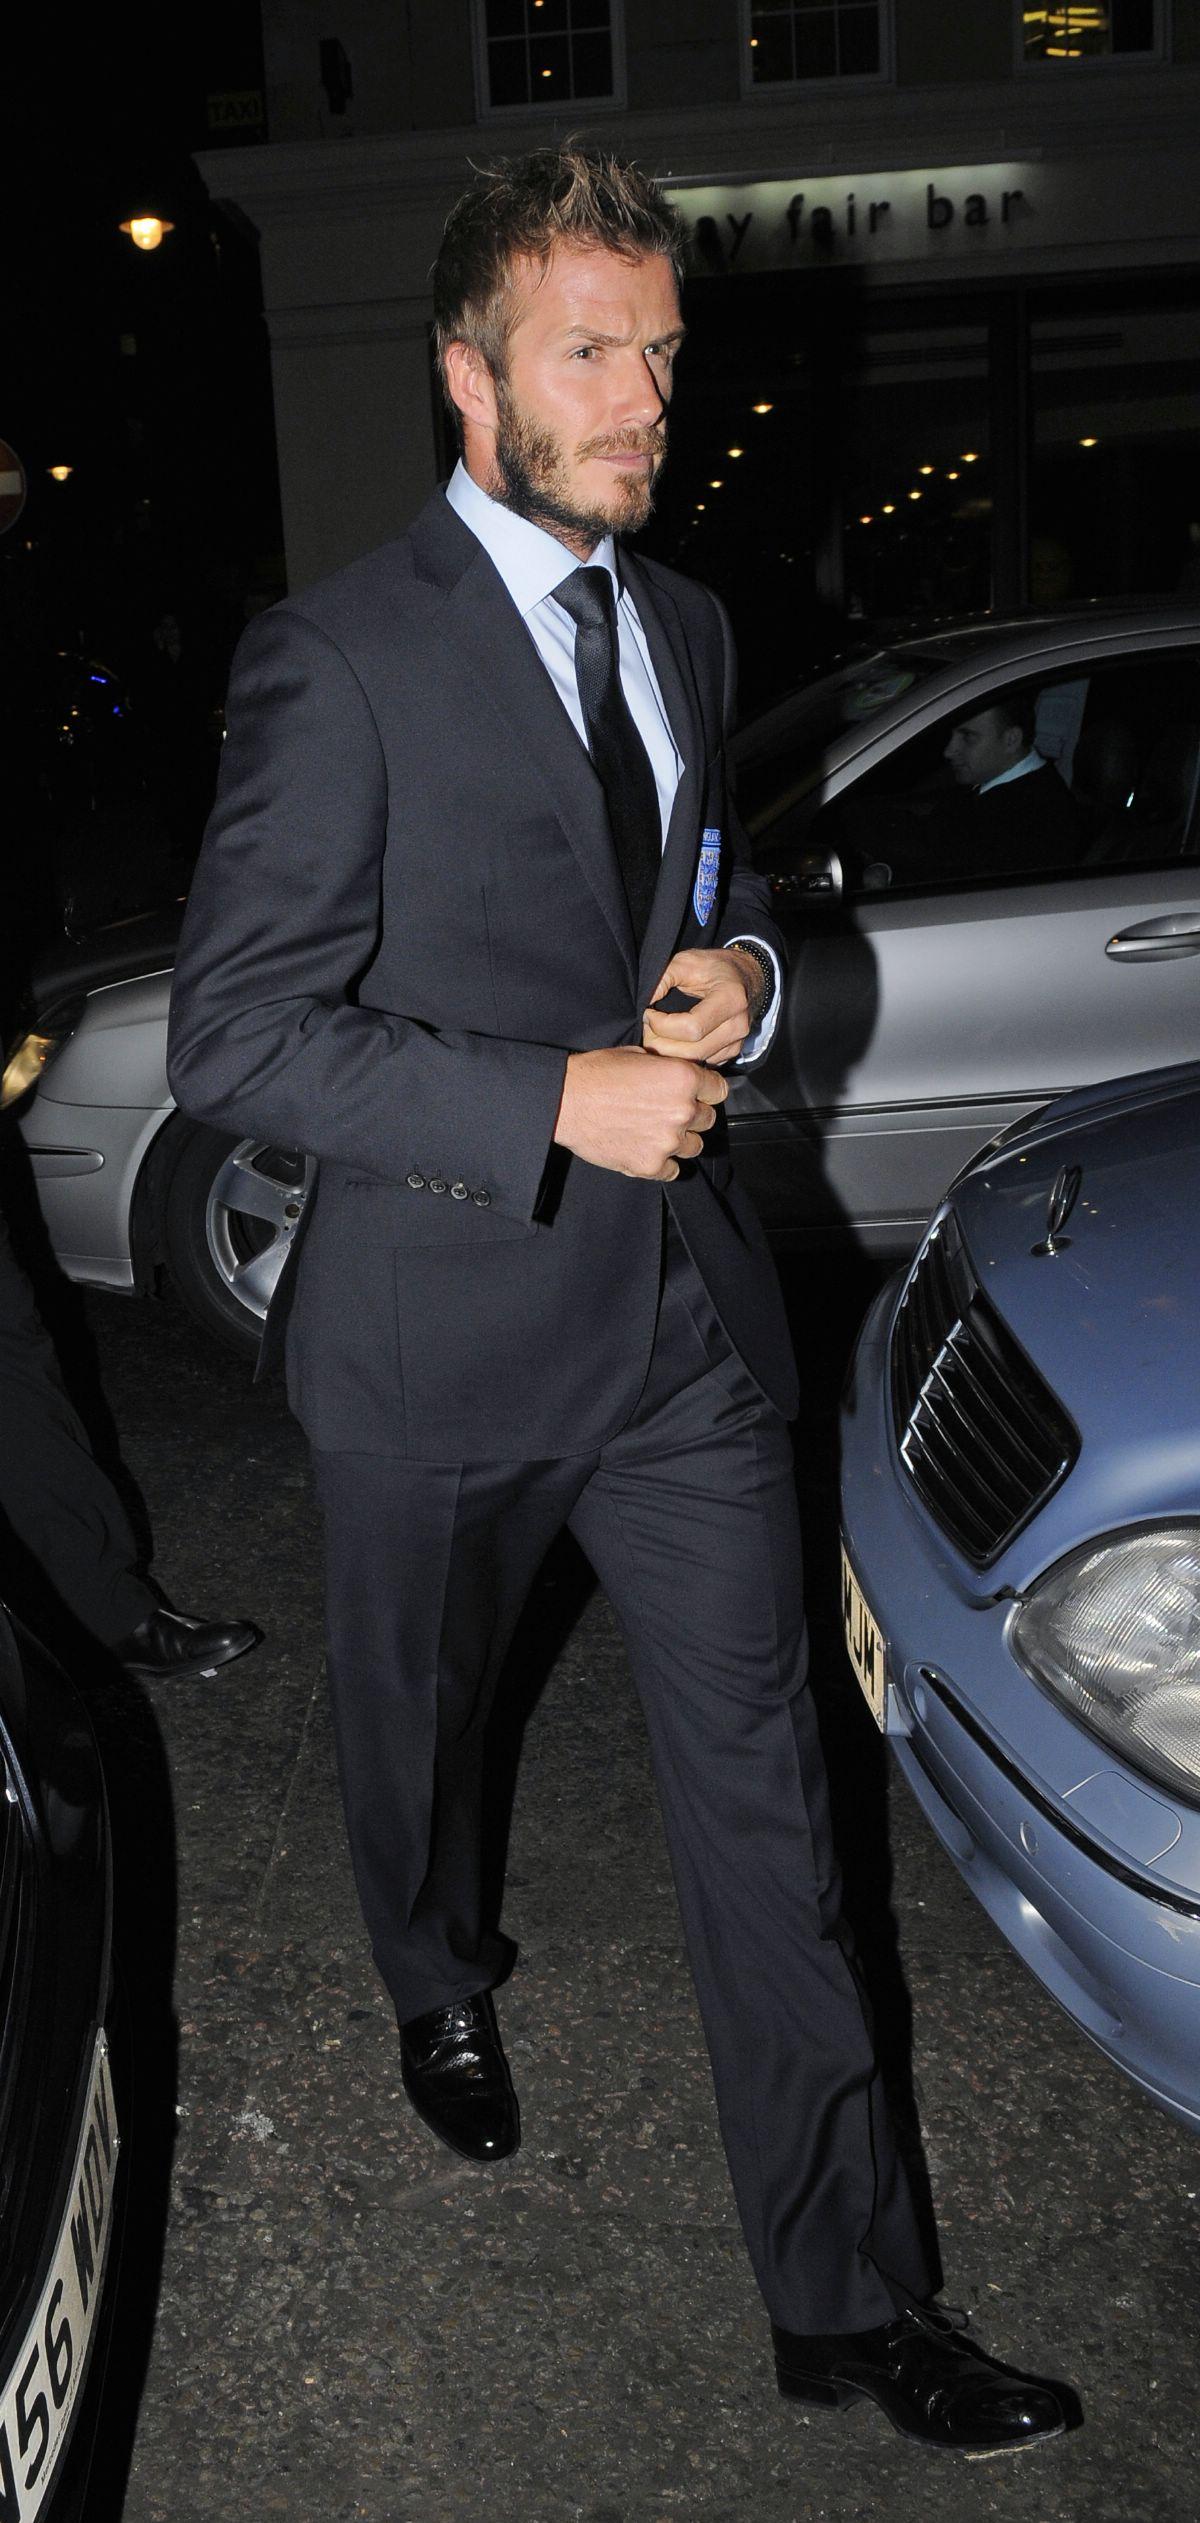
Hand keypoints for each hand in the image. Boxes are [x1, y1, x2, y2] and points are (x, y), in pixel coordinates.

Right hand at [553, 1045, 727, 1180]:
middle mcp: (682, 1110)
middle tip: (666, 1112)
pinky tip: (645, 1150)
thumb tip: (675, 1075)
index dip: (705, 1091)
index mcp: (683, 1078)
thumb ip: (665, 1068)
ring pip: (694, 1146)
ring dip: (679, 1140)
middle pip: (707, 1119)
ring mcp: (668, 1141)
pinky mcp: (650, 1165)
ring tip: (654, 1132)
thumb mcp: (636, 1054)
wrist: (564, 1101)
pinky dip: (662, 1164)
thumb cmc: (595, 1074)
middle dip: (691, 1115)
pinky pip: (672, 1171)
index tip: (697, 1094)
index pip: (718, 1090)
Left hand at [642, 947, 764, 1066]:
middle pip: (692, 1051)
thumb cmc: (712, 967)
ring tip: (657, 1034)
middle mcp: (738, 1025)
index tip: (648, 1013)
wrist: (743, 976)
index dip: (662, 1025)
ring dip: (669, 1052)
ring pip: (695, 1061)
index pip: (691, 1028)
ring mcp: (737, 1041)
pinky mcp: (732, 1052)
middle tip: (646, 1028)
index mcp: (730, 999)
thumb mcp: (686, 961)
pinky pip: (702, 1063)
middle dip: (661, 1043)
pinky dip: (683, 1057)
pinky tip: (673, 1042)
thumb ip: (663, 978)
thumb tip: (644, 1003)